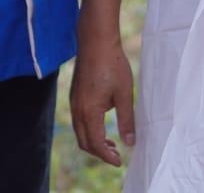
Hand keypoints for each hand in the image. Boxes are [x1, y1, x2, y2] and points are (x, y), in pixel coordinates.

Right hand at [70, 29, 134, 166]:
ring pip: (80, 133)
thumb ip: (127, 119)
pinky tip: (103, 124)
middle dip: (100, 153)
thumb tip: (130, 142)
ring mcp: (74, 103)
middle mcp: (77, 110)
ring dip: (94, 142)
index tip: (119, 161)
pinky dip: (89, 130)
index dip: (107, 156)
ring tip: (111, 143)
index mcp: (90, 112)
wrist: (96, 42)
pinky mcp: (74, 96)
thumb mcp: (124, 93)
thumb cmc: (113, 65)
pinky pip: (78, 122)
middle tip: (116, 155)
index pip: (96, 144)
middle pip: (85, 142)